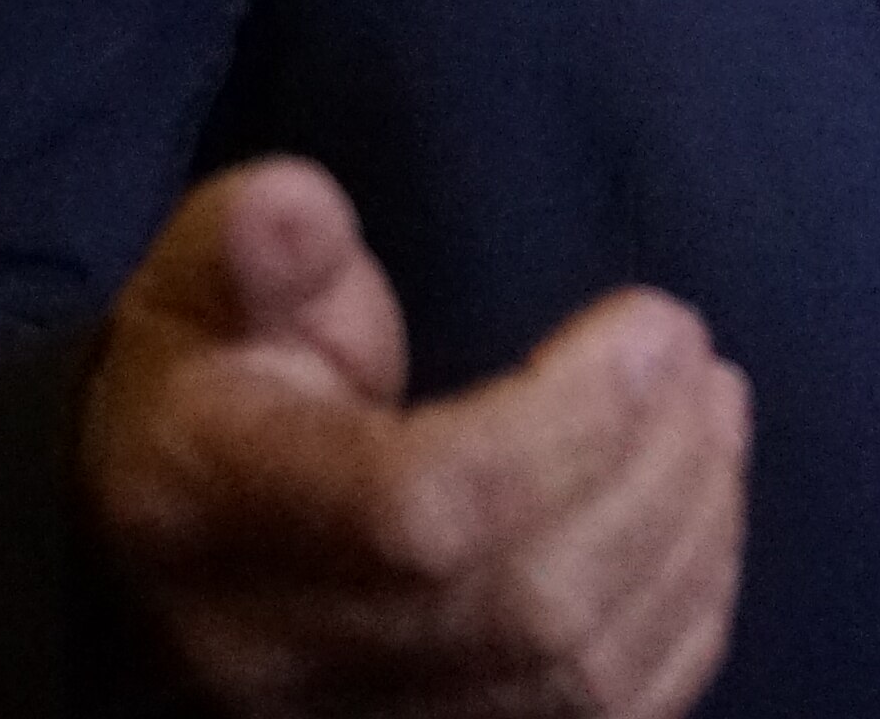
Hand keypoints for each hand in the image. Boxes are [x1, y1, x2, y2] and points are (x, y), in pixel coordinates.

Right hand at [82, 158, 747, 718]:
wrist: (166, 552)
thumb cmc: (212, 389)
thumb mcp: (201, 290)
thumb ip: (255, 244)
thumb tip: (296, 208)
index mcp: (211, 512)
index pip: (418, 510)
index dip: (570, 422)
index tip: (653, 321)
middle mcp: (280, 656)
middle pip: (527, 605)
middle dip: (651, 467)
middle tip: (694, 356)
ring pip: (583, 678)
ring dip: (689, 533)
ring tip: (713, 408)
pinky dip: (686, 614)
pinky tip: (704, 507)